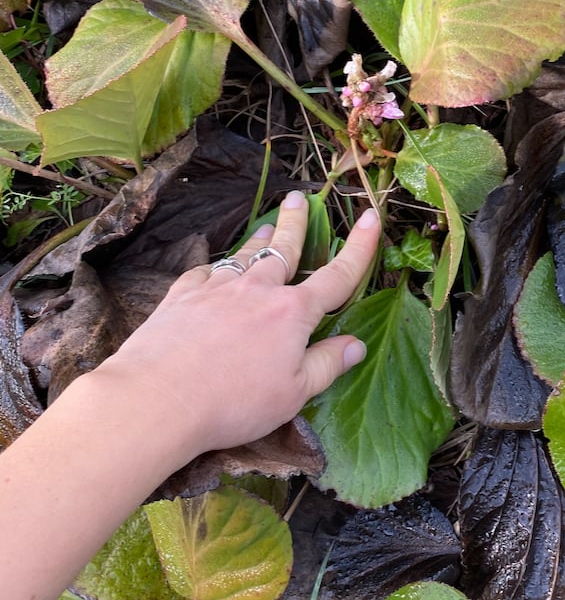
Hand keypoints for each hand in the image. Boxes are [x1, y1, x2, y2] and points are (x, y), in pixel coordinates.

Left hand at [97, 192, 380, 457]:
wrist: (158, 397)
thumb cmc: (234, 401)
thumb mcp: (294, 393)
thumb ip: (327, 364)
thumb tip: (356, 344)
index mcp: (293, 312)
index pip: (337, 275)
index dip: (359, 247)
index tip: (371, 217)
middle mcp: (258, 288)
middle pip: (284, 247)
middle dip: (296, 221)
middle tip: (299, 198)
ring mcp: (217, 287)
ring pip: (246, 254)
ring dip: (260, 238)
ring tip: (267, 224)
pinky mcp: (182, 294)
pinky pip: (206, 271)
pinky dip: (216, 267)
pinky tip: (215, 270)